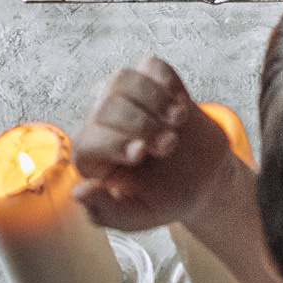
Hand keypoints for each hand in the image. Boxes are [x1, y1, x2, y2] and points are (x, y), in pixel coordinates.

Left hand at [68, 58, 238, 230]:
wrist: (203, 178)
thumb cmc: (165, 198)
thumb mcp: (137, 216)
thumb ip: (106, 212)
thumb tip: (79, 192)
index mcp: (93, 159)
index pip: (87, 139)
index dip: (113, 143)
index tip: (143, 153)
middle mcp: (103, 124)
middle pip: (107, 106)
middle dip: (142, 125)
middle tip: (169, 146)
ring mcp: (128, 100)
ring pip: (123, 78)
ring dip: (154, 99)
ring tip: (177, 122)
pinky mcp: (154, 83)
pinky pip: (151, 65)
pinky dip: (168, 82)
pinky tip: (180, 105)